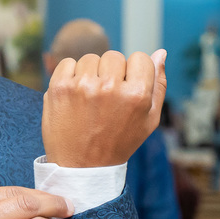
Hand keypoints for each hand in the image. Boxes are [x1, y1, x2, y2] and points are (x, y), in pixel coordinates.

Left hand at [42, 49, 166, 167]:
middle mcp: (109, 87)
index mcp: (136, 94)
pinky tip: (74, 96)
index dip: (133, 72)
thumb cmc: (119, 141)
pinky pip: (67, 63)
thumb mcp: (149, 119)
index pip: (139, 57)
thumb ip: (158, 84)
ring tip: (89, 100)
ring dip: (90, 74)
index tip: (125, 89)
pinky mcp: (59, 87)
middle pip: (114, 56)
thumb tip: (160, 52)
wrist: (81, 166)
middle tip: (105, 99)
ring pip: (90, 58)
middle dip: (111, 73)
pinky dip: (70, 75)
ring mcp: (82, 86)